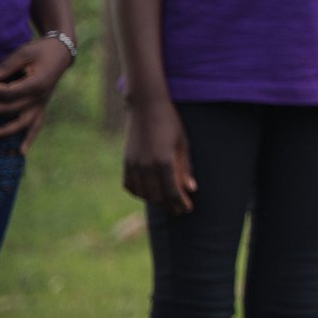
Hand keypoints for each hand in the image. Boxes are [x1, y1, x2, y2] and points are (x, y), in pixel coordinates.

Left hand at [0, 37, 72, 151]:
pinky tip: (22, 152)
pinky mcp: (40, 107)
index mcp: (37, 83)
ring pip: (23, 123)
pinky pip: (36, 125)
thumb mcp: (23, 53)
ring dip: (5, 131)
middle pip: (11, 108)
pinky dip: (29, 138)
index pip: (9, 93)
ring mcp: (41, 104)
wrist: (60, 53)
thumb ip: (5, 67)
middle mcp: (40, 97)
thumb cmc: (40, 51)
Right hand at [123, 95, 196, 213]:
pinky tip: (148, 194)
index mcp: (164, 161)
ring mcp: (133, 165)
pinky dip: (139, 193)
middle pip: (157, 196)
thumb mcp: (182, 143)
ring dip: (155, 201)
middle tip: (179, 210)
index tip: (187, 208)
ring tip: (166, 203)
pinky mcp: (126, 162)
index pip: (173, 192)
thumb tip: (191, 189)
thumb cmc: (170, 123)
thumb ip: (185, 168)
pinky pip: (130, 185)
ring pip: (143, 193)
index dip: (180, 203)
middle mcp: (146, 166)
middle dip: (169, 206)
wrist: (146, 106)